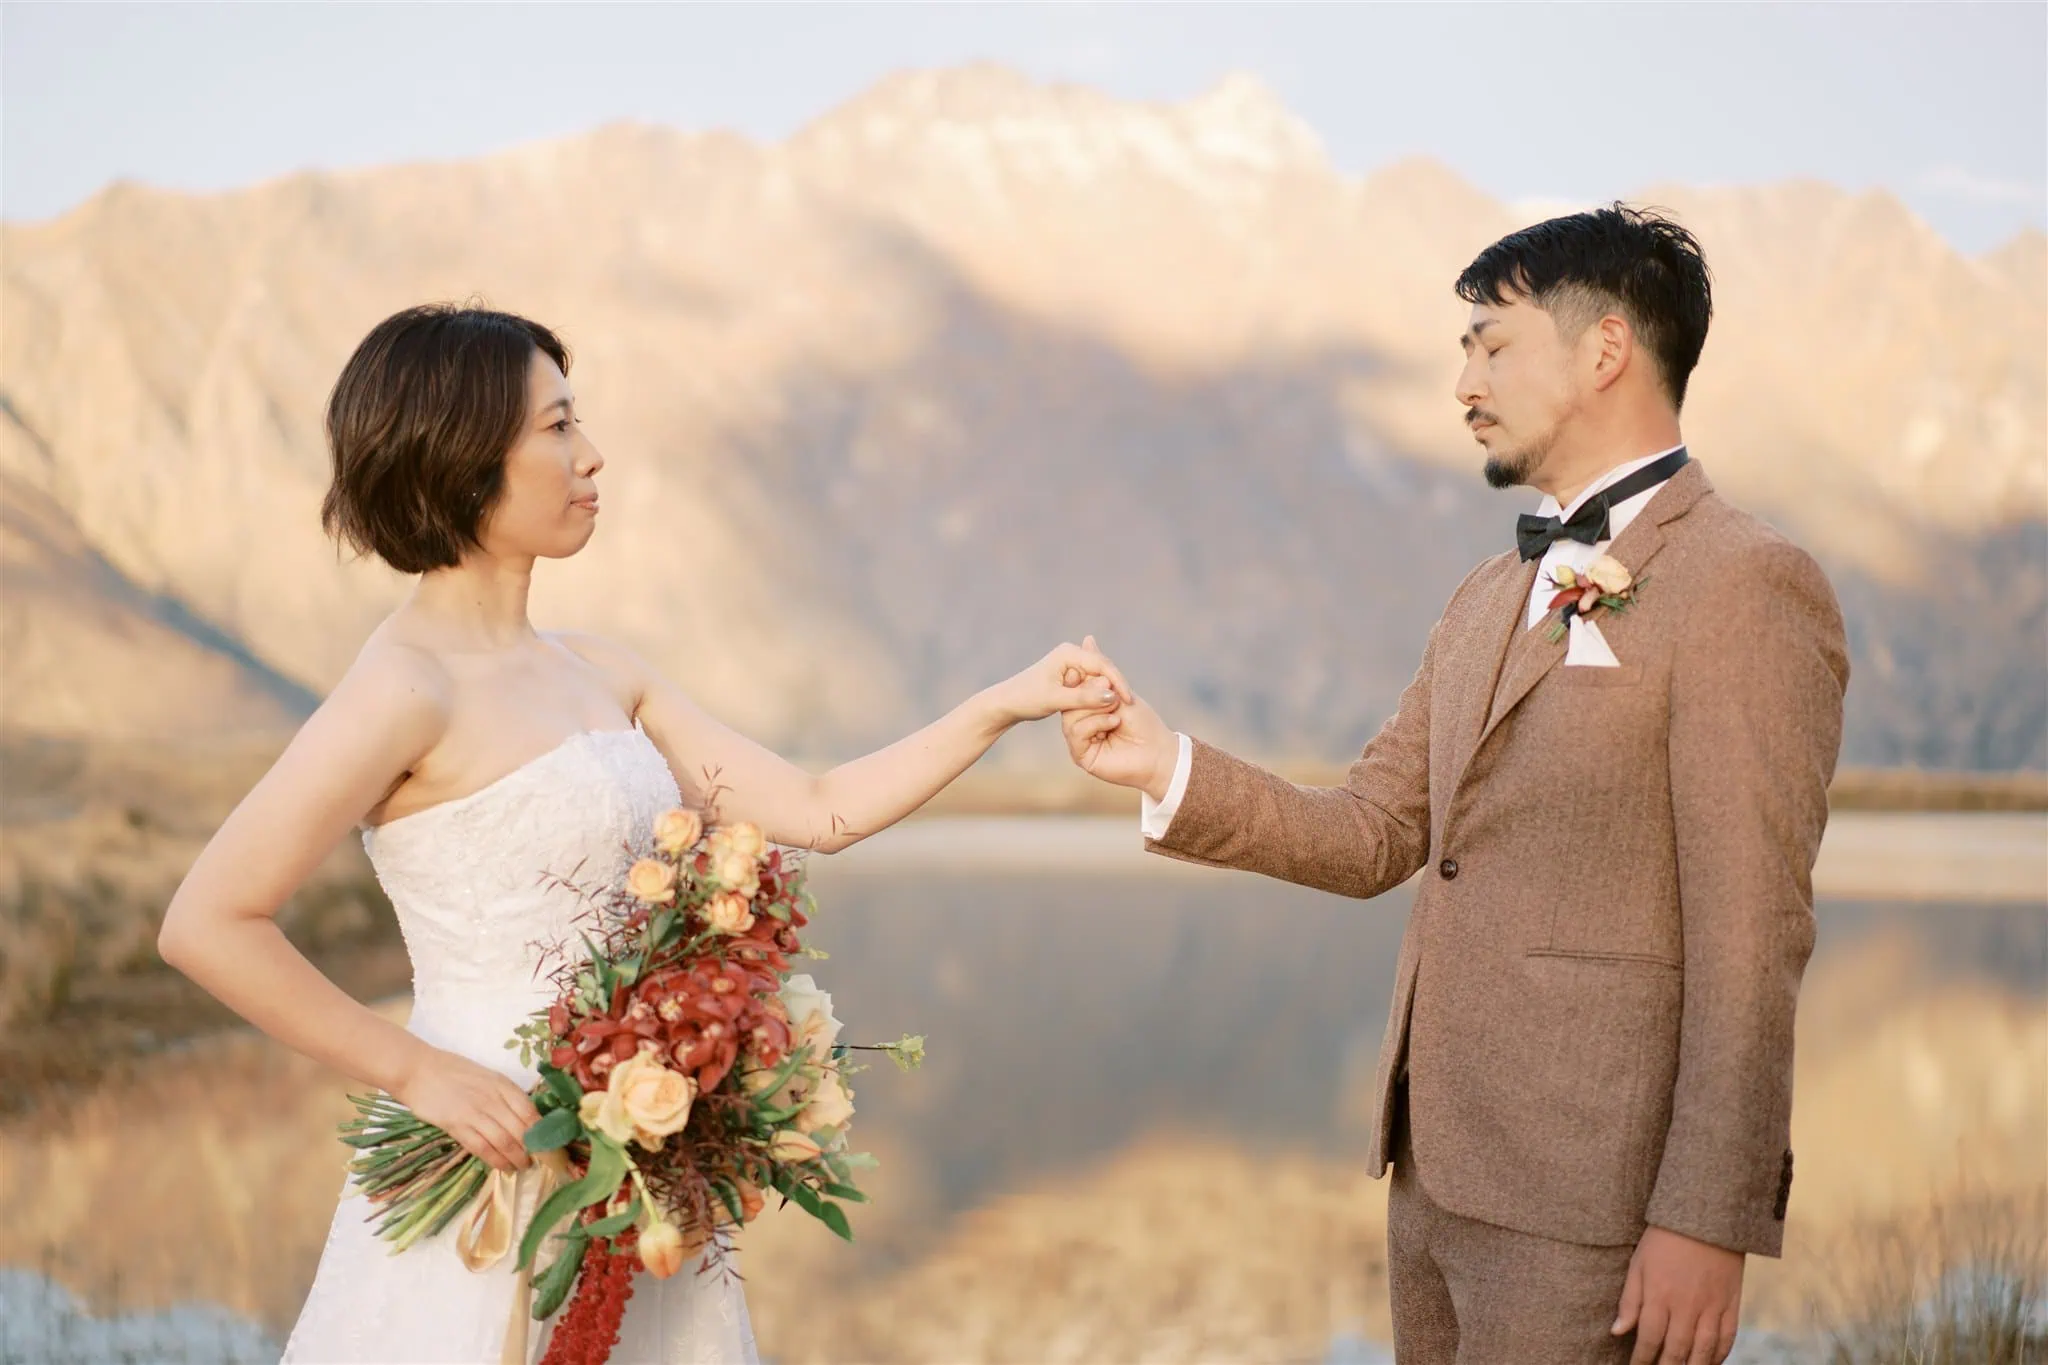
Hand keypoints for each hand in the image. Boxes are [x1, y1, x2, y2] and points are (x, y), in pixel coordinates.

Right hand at [391, 1045, 543, 1173]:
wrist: (419, 1070)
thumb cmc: (454, 1072)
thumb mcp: (487, 1076)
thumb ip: (505, 1095)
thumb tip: (525, 1117)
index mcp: (503, 1085)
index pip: (531, 1111)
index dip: (542, 1131)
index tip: (549, 1143)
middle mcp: (493, 1099)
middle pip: (521, 1129)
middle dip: (533, 1148)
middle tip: (540, 1160)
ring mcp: (475, 1113)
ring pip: (504, 1141)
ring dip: (517, 1158)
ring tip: (523, 1166)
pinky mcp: (457, 1126)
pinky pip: (482, 1148)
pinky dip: (496, 1160)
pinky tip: (503, 1167)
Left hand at [990, 637, 1131, 724]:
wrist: (1006, 702)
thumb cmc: (1027, 699)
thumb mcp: (1056, 701)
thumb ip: (1085, 699)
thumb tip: (1112, 697)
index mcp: (1068, 653)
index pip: (1102, 664)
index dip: (1117, 682)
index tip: (1128, 701)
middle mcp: (1071, 653)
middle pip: (1103, 668)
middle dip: (1116, 686)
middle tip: (1130, 706)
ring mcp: (1070, 663)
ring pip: (1098, 677)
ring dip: (1109, 692)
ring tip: (1122, 709)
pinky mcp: (1069, 674)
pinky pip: (1091, 683)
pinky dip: (1099, 695)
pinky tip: (1108, 708)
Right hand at [1059, 662, 1178, 802]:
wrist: (1158, 752)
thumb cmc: (1143, 722)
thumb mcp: (1120, 690)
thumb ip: (1100, 669)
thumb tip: (1087, 638)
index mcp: (1086, 709)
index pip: (1072, 689)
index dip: (1079, 678)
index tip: (1091, 669)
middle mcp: (1079, 725)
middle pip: (1068, 702)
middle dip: (1089, 691)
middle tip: (1109, 688)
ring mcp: (1079, 741)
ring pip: (1070, 717)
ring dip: (1095, 706)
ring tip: (1116, 705)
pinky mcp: (1081, 755)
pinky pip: (1076, 733)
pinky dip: (1096, 723)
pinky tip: (1114, 721)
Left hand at [1614, 1225, 1744, 1363]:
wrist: (1706, 1218)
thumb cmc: (1664, 1240)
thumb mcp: (1638, 1264)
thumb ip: (1629, 1300)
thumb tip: (1617, 1332)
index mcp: (1660, 1295)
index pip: (1648, 1339)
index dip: (1641, 1359)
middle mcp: (1686, 1305)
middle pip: (1675, 1350)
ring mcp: (1712, 1306)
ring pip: (1702, 1350)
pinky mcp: (1731, 1303)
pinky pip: (1727, 1338)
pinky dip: (1718, 1356)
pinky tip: (1708, 1363)